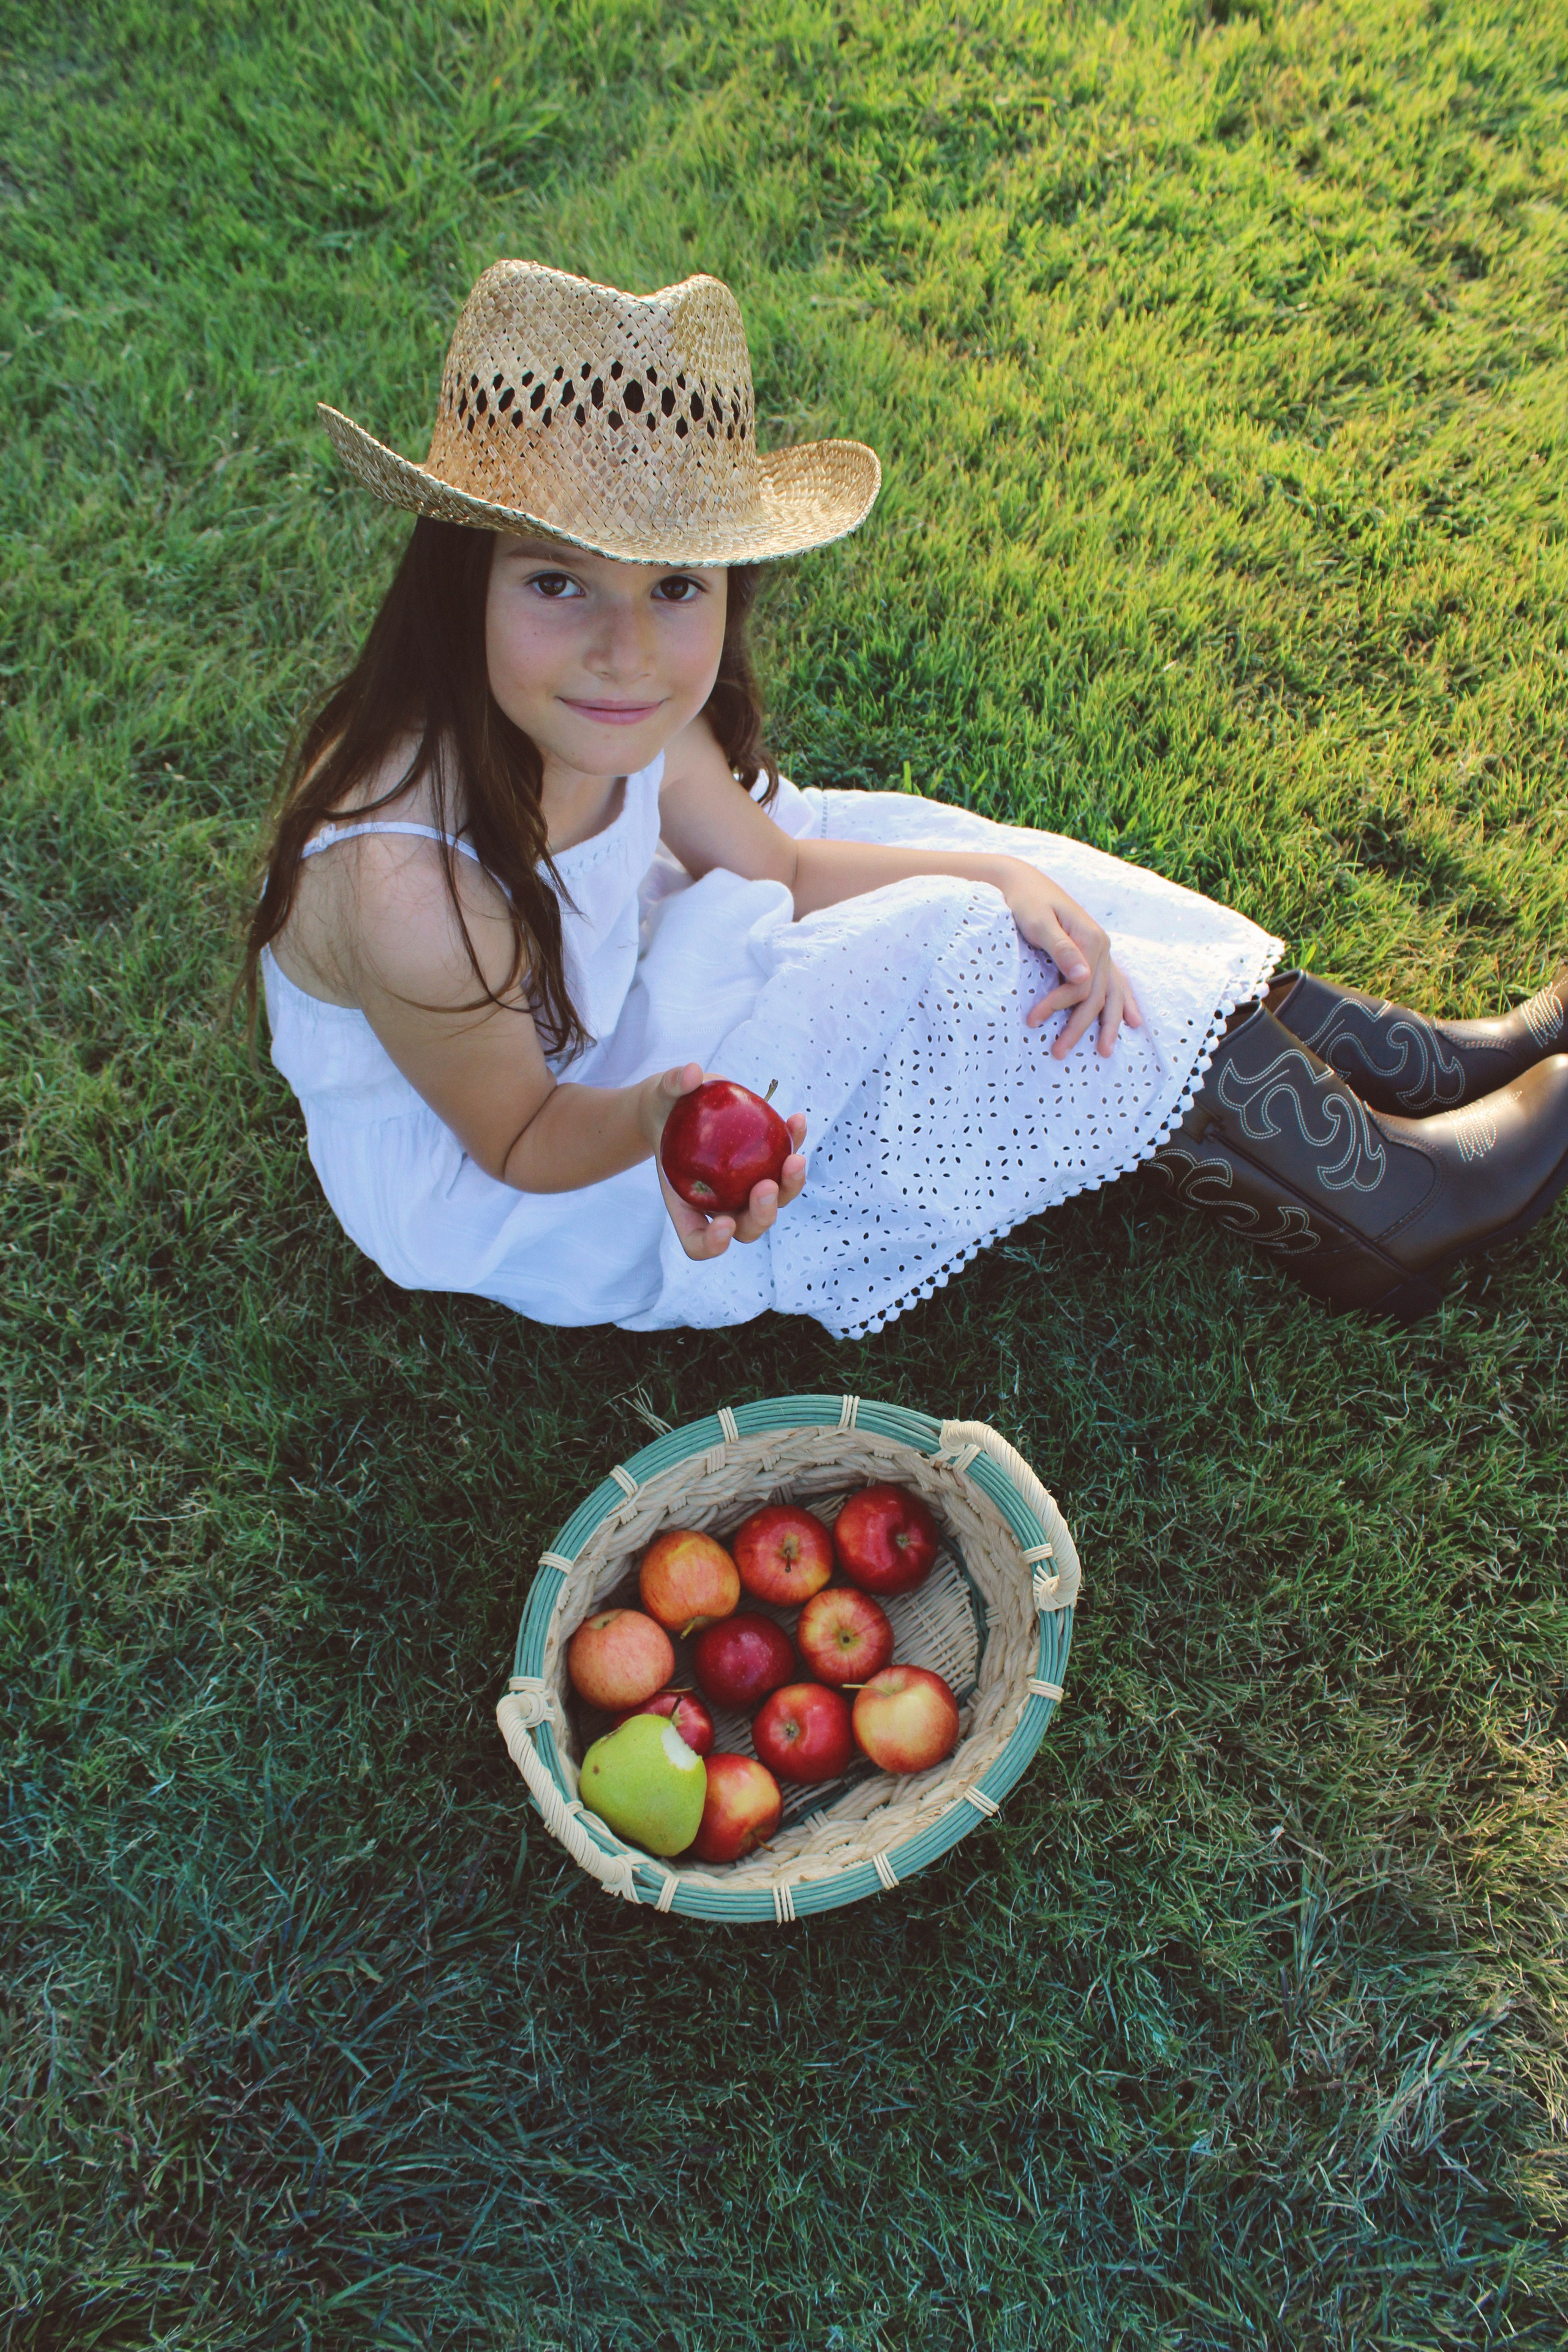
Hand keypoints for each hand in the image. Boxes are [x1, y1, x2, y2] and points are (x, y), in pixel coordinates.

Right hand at [639, 1063, 807, 1260]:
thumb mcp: (660, 1094)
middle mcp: (720, 1203)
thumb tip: (693, 1074)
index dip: (712, 1244)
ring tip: (796, 1158)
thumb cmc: (664, 1105)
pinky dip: (794, 1144)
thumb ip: (672, 1084)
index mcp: (686, 1204)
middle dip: (762, 1215)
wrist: (681, 1102)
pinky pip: (785, 1162)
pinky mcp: (766, 1164)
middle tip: (766, 1185)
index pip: (698, 1242)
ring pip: (774, 1202)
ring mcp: (746, 1187)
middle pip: (747, 1228)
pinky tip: (796, 1119)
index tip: (723, 1223)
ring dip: (790, 1186)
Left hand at [1002, 865, 1144, 1058]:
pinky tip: (1131, 1021)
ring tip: (1104, 1052)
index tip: (1032, 1020)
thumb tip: (1083, 976)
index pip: (1081, 986)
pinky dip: (1122, 1003)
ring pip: (1110, 993)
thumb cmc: (1026, 902)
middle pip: (1097, 995)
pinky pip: (1113, 982)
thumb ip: (1061, 948)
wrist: (1024, 882)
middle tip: (1059, 1053)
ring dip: (1108, 1024)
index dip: (1058, 1006)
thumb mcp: (1038, 922)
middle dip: (1080, 1027)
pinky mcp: (1092, 952)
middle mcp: (1101, 946)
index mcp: (1090, 939)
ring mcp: (1100, 950)